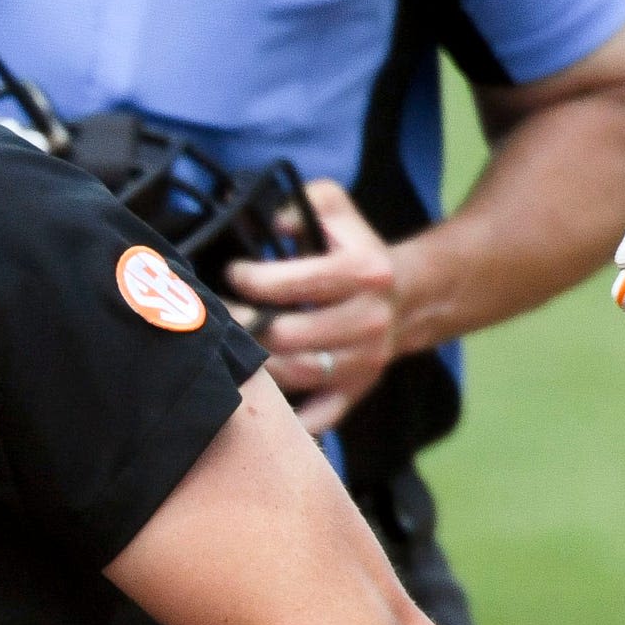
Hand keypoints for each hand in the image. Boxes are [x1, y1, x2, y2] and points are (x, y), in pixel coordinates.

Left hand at [226, 177, 396, 433]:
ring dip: (254, 366)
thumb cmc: (355, 249)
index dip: (254, 280)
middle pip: (290, 336)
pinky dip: (289, 421)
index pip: (298, 282)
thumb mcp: (336, 207)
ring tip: (227, 348)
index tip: (232, 273)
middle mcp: (369, 321)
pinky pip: (321, 418)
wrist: (408, 297)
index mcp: (366, 272)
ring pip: (297, 376)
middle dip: (243, 326)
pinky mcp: (356, 392)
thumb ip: (303, 202)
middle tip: (217, 317)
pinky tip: (258, 409)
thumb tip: (273, 221)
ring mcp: (364, 362)